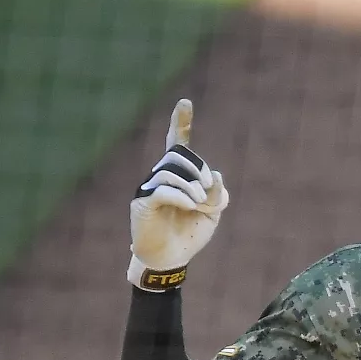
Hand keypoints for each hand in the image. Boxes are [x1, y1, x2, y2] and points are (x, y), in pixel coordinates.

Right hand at [128, 99, 228, 291]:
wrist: (173, 257)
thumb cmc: (190, 233)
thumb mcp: (213, 211)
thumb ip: (218, 193)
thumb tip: (215, 175)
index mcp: (180, 175)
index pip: (178, 143)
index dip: (181, 122)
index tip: (185, 102)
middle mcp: (161, 176)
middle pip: (177, 155)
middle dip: (197, 169)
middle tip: (207, 191)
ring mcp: (149, 187)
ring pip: (170, 171)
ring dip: (191, 186)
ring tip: (198, 203)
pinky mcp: (142, 202)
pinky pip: (162, 189)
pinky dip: (181, 196)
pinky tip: (190, 205)